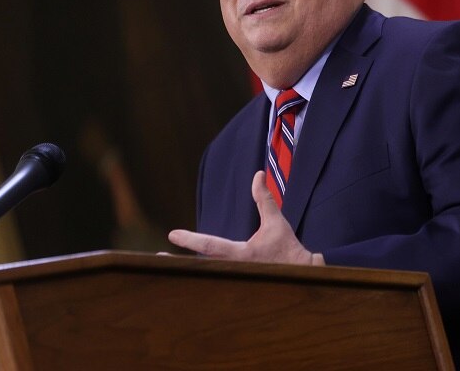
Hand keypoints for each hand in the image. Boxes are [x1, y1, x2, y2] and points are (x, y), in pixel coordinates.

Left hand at [168, 171, 324, 265]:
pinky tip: (185, 275)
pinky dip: (199, 278)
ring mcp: (235, 279)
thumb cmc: (287, 247)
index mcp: (242, 254)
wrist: (301, 272)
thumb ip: (264, 199)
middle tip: (158, 256)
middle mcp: (235, 269)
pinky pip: (214, 280)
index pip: (211, 246)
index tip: (172, 234)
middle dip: (178, 263)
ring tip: (164, 265)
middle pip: (200, 266)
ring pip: (205, 276)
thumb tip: (258, 174)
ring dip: (185, 271)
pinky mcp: (237, 284)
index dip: (190, 240)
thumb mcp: (276, 222)